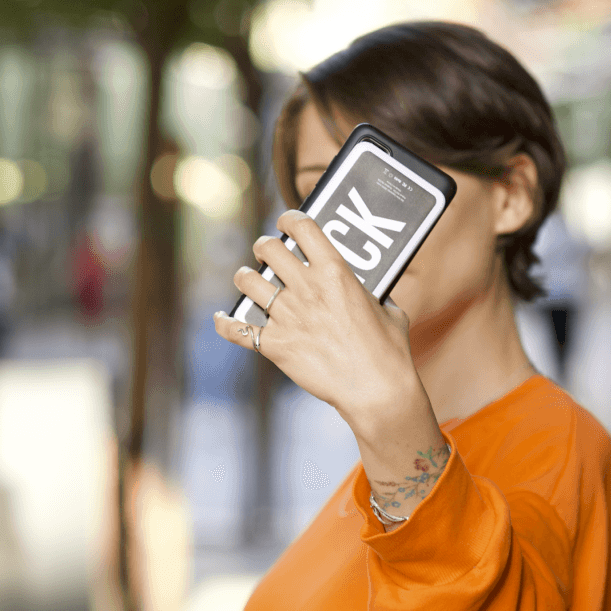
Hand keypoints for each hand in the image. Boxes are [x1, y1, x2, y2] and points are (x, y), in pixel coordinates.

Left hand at [214, 210, 417, 423]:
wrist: (376, 390)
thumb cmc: (389, 351)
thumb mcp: (389, 310)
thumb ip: (372, 294)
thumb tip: (367, 290)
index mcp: (336, 273)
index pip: (302, 227)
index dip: (289, 220)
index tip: (286, 224)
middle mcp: (306, 290)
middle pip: (268, 249)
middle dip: (265, 247)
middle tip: (268, 254)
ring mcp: (288, 317)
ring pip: (248, 281)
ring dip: (246, 277)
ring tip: (250, 280)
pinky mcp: (276, 346)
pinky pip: (237, 330)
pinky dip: (224, 323)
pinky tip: (221, 318)